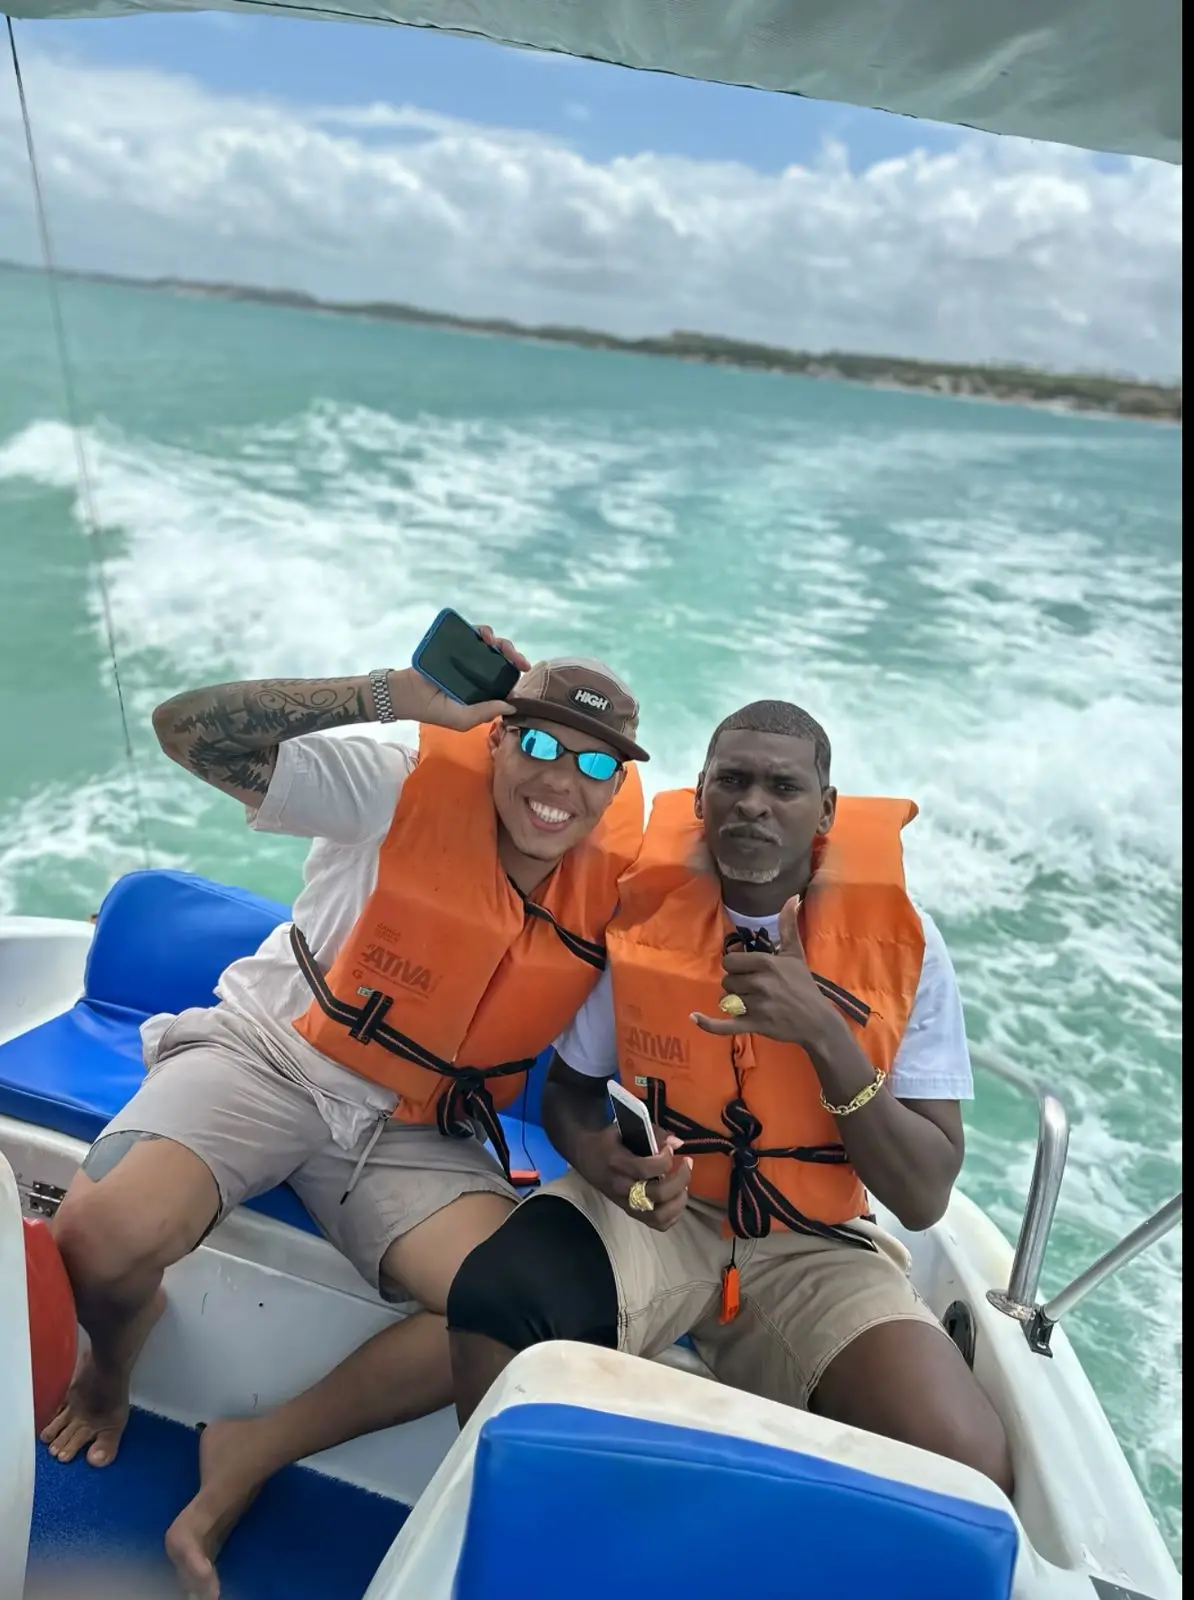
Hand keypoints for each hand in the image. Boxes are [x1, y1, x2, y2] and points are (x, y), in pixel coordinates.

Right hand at [391, 624, 531, 731]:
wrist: (408, 695)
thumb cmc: (435, 711)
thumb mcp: (464, 719)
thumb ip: (486, 712)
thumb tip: (512, 706)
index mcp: (484, 691)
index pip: (506, 679)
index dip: (517, 675)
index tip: (524, 674)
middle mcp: (479, 672)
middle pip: (504, 659)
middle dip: (515, 657)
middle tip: (521, 663)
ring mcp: (468, 657)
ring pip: (493, 645)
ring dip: (503, 644)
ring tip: (502, 648)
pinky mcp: (456, 644)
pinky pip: (474, 633)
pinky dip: (484, 632)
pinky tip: (487, 638)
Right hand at [574, 1122, 692, 1230]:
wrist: (586, 1156)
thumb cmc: (608, 1141)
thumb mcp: (625, 1129)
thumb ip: (653, 1133)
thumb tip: (678, 1143)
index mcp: (616, 1164)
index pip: (645, 1169)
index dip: (664, 1160)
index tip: (670, 1149)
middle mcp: (620, 1188)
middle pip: (656, 1194)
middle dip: (680, 1179)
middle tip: (687, 1164)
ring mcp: (626, 1204)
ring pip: (659, 1215)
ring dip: (679, 1201)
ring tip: (684, 1184)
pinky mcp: (631, 1213)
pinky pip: (658, 1224)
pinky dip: (674, 1215)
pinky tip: (678, 1198)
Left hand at [691, 896, 838, 1047]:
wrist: (816, 1021)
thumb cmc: (804, 986)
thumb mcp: (795, 954)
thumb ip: (788, 925)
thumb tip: (791, 898)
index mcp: (766, 963)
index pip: (730, 961)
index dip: (736, 967)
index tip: (748, 971)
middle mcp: (760, 983)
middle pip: (727, 981)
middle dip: (736, 985)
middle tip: (754, 989)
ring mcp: (756, 1005)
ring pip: (726, 1000)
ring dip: (733, 1002)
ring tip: (752, 1003)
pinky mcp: (754, 1025)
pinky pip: (724, 1025)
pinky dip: (708, 1023)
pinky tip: (694, 1017)